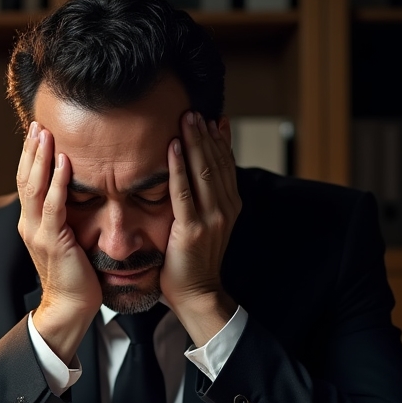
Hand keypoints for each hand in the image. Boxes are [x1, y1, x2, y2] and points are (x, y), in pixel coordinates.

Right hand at [16, 122, 101, 362]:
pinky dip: (57, 181)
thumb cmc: (75, 278)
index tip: (38, 133)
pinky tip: (64, 162)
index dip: (31, 157)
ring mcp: (37, 232)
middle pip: (24, 178)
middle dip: (31, 149)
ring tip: (45, 133)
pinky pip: (54, 205)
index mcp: (31, 224)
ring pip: (34, 186)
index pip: (27, 183)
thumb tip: (77, 199)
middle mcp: (29, 225)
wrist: (69, 308)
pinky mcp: (52, 240)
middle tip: (38, 123)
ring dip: (40, 158)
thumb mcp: (67, 242)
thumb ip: (65, 220)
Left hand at [160, 111, 241, 346]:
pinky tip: (171, 146)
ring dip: (194, 142)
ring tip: (186, 118)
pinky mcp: (191, 229)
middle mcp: (225, 208)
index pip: (226, 164)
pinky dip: (177, 167)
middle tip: (194, 109)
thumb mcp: (202, 224)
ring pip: (204, 171)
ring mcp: (211, 218)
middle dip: (205, 134)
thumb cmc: (191, 261)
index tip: (212, 117)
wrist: (196, 294)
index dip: (219, 140)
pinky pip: (183, 191)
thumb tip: (191, 175)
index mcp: (229, 205)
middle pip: (216, 162)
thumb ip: (200, 200)